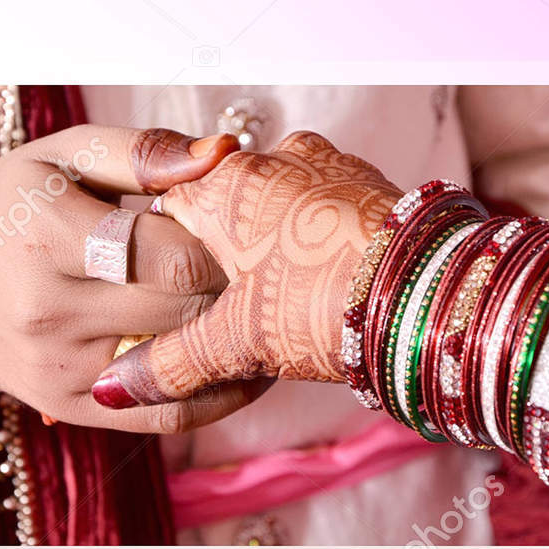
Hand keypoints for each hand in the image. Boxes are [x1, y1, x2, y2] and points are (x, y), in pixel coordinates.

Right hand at [0, 126, 272, 432]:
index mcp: (49, 231)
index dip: (226, 244)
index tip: (249, 233)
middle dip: (235, 288)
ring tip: (265, 317)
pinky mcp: (70, 407)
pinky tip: (242, 370)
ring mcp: (60, 366)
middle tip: (264, 274)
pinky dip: (216, 396)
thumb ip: (143, 152)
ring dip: (235, 343)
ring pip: (184, 365)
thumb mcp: (64, 157)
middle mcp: (49, 307)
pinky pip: (165, 416)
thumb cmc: (15, 206)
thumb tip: (225, 155)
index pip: (173, 253)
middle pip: (184, 307)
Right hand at [90, 132, 400, 409]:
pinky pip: (323, 212)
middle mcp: (273, 159)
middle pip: (223, 213)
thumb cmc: (328, 305)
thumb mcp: (239, 343)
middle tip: (233, 317)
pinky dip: (315, 246)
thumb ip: (172, 363)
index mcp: (225, 186)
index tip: (171, 307)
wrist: (435, 293)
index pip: (164, 214)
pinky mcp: (371, 185)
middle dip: (223, 264)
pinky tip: (326, 288)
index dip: (162, 264)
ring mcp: (328, 166)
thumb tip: (112, 388)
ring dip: (272, 255)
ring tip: (284, 308)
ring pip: (276, 211)